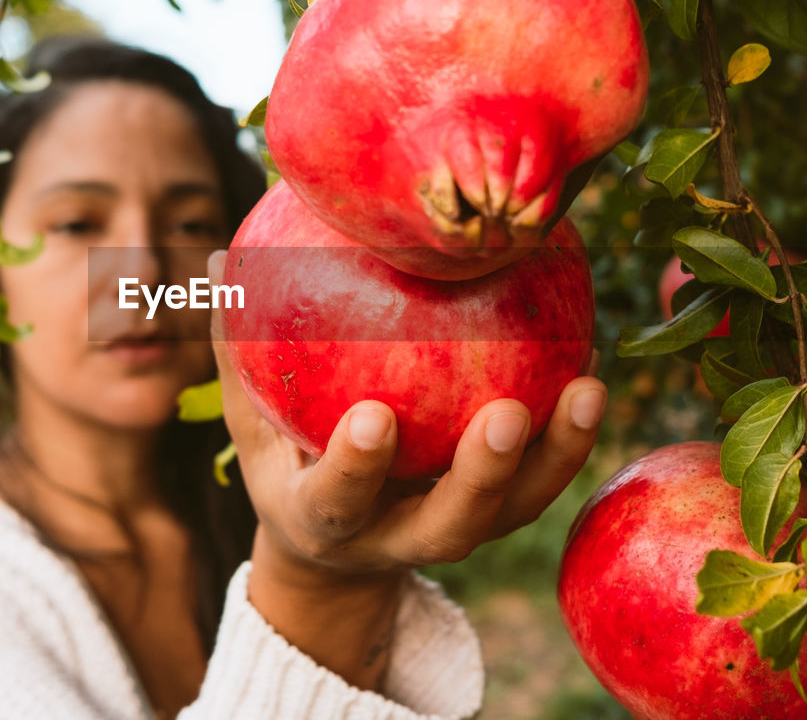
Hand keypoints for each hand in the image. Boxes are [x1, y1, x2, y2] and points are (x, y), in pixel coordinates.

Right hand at [207, 250, 606, 579]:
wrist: (337, 548)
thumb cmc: (288, 461)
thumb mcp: (251, 421)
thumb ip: (236, 350)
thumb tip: (214, 258)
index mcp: (328, 519)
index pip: (338, 501)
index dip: (356, 470)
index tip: (372, 418)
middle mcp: (398, 537)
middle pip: (450, 525)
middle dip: (482, 478)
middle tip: (507, 415)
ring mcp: (456, 531)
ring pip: (514, 510)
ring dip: (556, 455)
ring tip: (587, 386)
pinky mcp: (498, 516)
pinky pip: (541, 478)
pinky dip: (571, 432)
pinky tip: (592, 361)